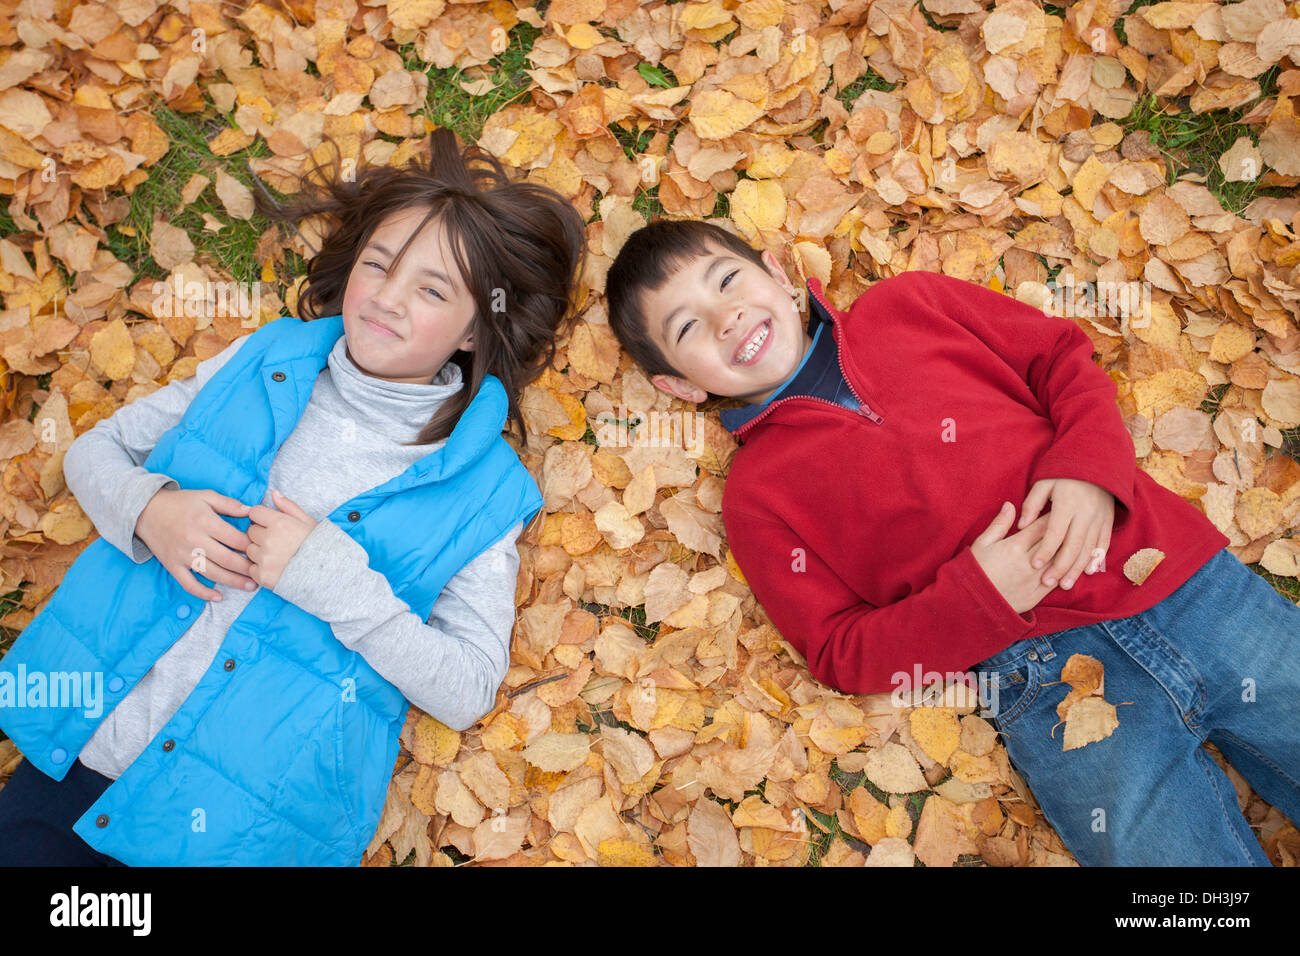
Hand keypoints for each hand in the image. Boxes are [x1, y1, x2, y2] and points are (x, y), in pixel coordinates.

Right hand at [135, 488, 256, 600]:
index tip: (263, 550)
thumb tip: (251, 511)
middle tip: (262, 573)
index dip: (251, 546)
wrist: (145, 511)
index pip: (234, 539)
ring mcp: (182, 555)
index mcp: (205, 522)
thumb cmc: (180, 503)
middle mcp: (194, 540)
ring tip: (250, 586)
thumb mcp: (205, 496)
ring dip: (233, 582)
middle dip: (247, 568)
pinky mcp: (172, 566)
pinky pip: (189, 584)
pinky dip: (203, 593)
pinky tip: (218, 597)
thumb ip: (229, 504)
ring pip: (212, 574)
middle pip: (226, 559)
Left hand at [246, 489, 317, 590]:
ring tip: (277, 556)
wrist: (328, 574)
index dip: (262, 517)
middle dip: (261, 534)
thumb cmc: (320, 546)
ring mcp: (264, 559)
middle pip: (251, 531)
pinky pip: (252, 568)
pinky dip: (260, 569)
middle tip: (277, 542)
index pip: (255, 513)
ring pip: (250, 550)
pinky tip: (275, 568)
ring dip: (259, 552)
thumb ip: (289, 507)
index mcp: (280, 523)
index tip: (270, 524)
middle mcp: (269, 540)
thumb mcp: (308, 522)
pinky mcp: (262, 576)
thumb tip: (274, 493)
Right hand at [969, 503, 1060, 614]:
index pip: (1041, 527)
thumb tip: (1010, 505)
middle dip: (1064, 531)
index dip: (1052, 517)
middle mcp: (1028, 563)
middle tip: (1071, 522)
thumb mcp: (982, 543)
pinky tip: (1068, 566)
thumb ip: (999, 524)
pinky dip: (1064, 573)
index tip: (1059, 510)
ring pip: (1059, 562)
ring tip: (1073, 543)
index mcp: (1014, 547)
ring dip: (1067, 552)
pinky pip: (1056, 582)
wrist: (970, 601)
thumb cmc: (974, 569)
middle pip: (1054, 543)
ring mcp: (1033, 581)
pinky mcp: (1036, 596)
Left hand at [1017, 478, 1113, 589]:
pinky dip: (1097, 559)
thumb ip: (1032, 503)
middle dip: (1060, 566)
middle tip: (1048, 582)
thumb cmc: (1064, 474)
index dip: (1045, 550)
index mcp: (1068, 503)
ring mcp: (1100, 518)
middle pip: (1073, 545)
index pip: (1055, 532)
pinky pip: (1104, 543)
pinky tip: (1088, 572)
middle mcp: (1086, 513)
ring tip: (1065, 584)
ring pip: (1089, 548)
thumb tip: (1021, 526)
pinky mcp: (1109, 521)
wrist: (1098, 462)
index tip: (1034, 564)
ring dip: (1077, 568)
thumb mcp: (1044, 482)